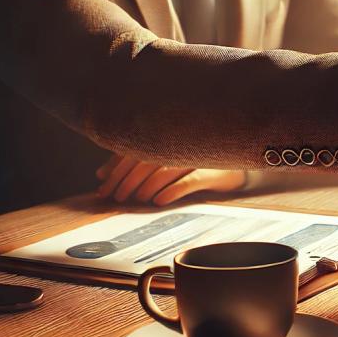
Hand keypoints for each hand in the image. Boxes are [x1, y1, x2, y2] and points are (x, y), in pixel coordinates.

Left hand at [96, 154, 246, 205]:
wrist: (236, 168)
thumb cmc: (192, 163)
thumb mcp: (161, 160)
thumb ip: (131, 163)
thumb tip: (101, 174)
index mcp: (166, 136)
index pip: (133, 150)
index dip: (115, 170)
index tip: (102, 189)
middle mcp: (181, 142)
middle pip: (146, 159)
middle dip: (127, 180)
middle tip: (117, 198)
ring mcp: (199, 156)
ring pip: (165, 169)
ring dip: (146, 186)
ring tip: (136, 200)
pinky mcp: (215, 170)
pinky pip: (190, 179)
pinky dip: (172, 190)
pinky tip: (159, 200)